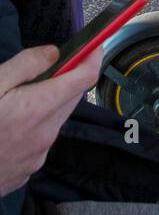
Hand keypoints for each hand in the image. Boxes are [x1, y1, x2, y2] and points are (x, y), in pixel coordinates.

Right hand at [0, 44, 102, 195]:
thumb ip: (25, 65)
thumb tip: (53, 53)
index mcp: (38, 108)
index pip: (84, 78)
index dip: (93, 57)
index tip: (94, 44)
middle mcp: (45, 134)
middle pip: (72, 98)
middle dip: (67, 80)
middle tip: (45, 69)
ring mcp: (38, 156)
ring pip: (55, 120)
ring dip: (47, 105)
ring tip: (14, 103)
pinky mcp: (28, 171)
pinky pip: (40, 142)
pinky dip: (33, 128)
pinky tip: (8, 128)